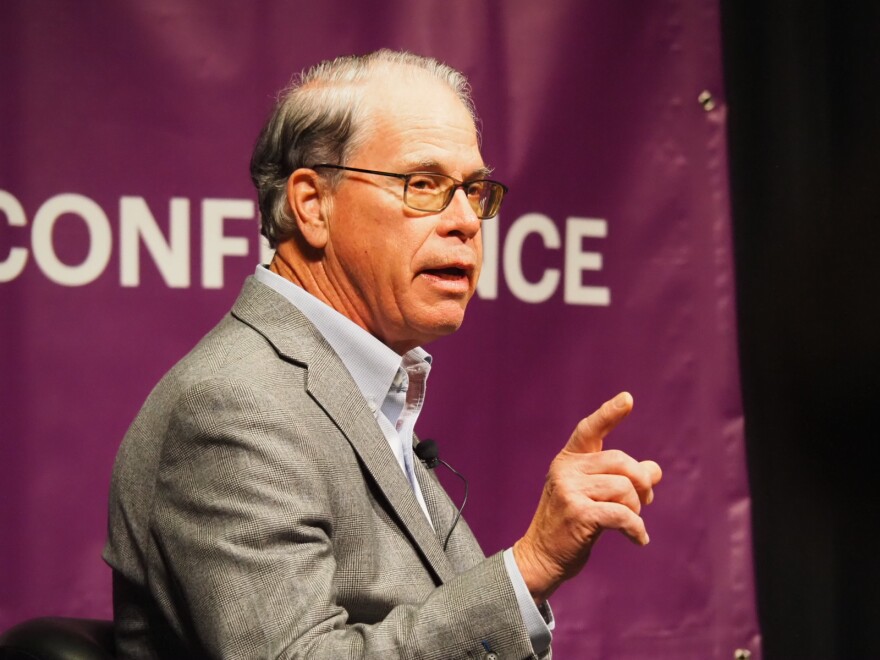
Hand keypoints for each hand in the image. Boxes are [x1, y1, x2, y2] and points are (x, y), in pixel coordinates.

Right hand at [512, 392, 661, 603]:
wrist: (541, 557)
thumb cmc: (571, 525)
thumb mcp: (593, 496)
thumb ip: (621, 480)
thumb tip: (656, 470)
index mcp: (567, 460)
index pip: (589, 430)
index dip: (609, 414)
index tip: (628, 399)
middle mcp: (565, 470)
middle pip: (621, 462)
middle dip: (641, 482)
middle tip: (646, 500)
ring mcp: (569, 491)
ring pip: (624, 489)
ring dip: (636, 509)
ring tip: (633, 524)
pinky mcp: (578, 514)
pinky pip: (622, 515)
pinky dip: (636, 529)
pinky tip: (639, 539)